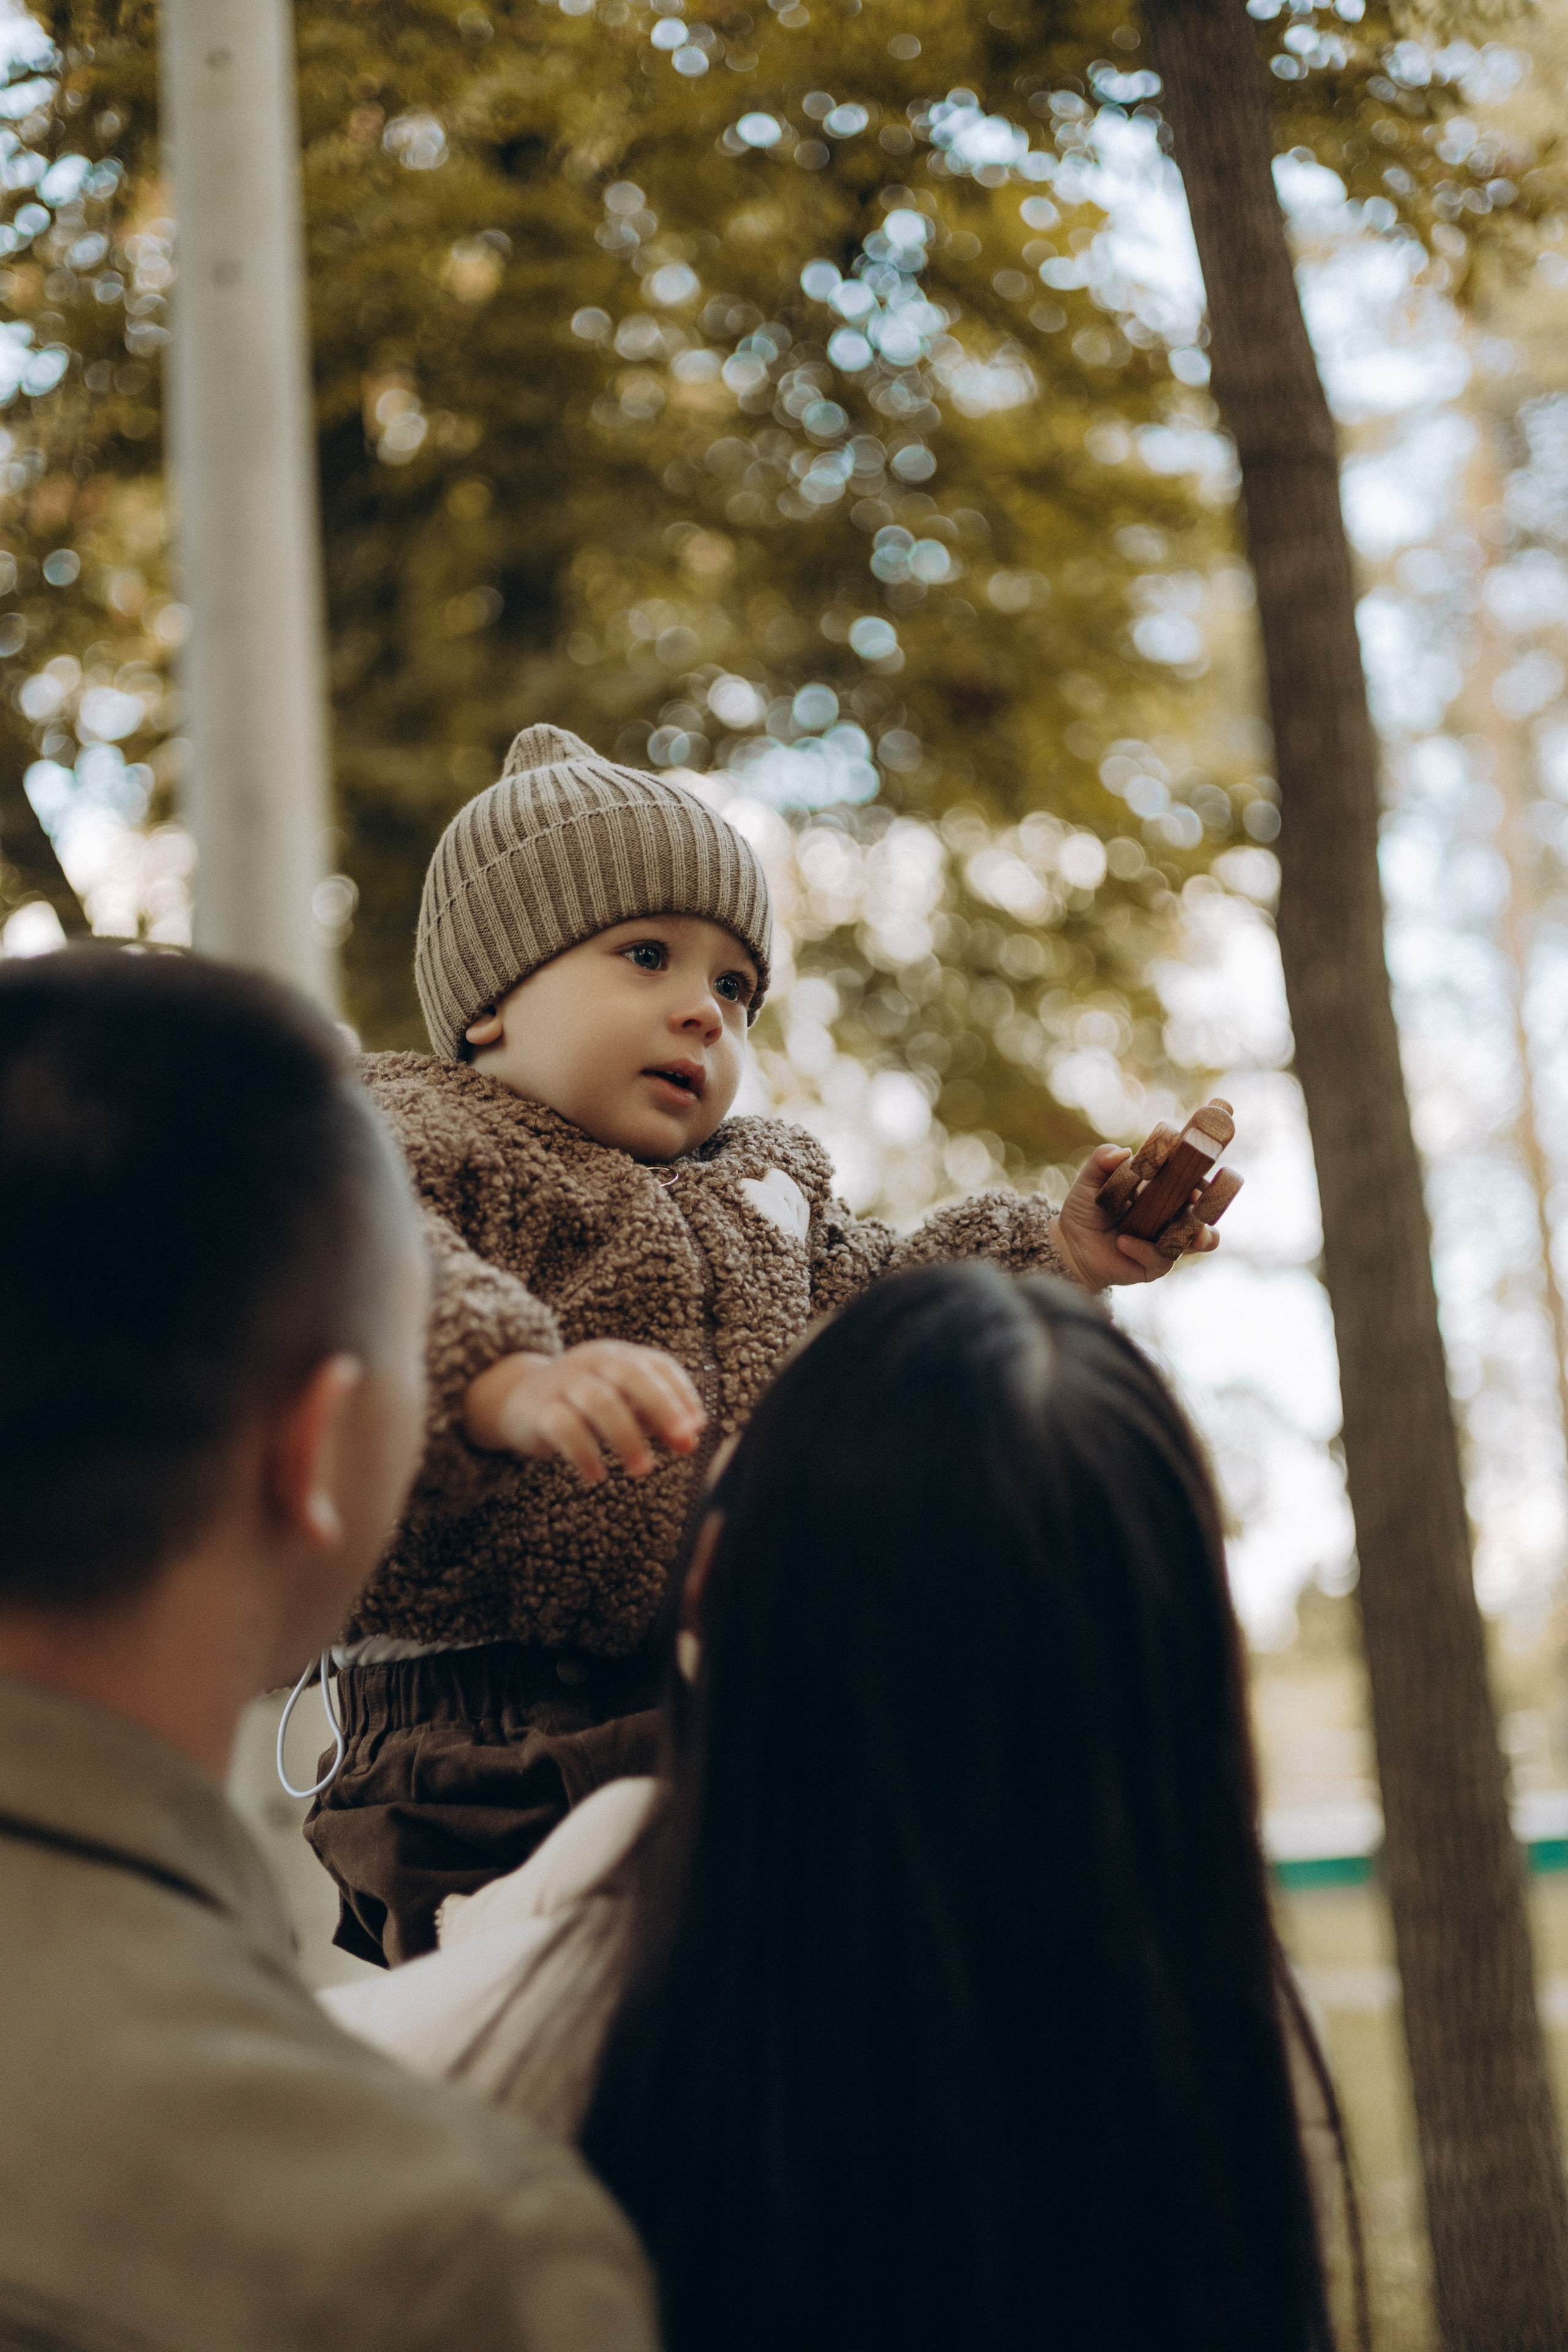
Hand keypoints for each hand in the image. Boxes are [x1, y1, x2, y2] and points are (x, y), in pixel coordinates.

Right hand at [465, 1342, 704, 1483]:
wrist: (517, 1397)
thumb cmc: (582, 1402)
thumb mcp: (621, 1403)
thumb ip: (656, 1418)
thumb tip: (691, 1440)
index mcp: (618, 1356)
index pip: (658, 1365)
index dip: (682, 1394)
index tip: (696, 1427)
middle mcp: (592, 1362)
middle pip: (632, 1376)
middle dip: (663, 1409)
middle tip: (683, 1442)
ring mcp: (564, 1383)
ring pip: (601, 1403)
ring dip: (627, 1439)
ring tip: (643, 1470)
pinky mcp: (540, 1409)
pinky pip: (565, 1428)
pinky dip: (584, 1454)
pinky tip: (596, 1476)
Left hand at [1053, 1143, 1219, 1288]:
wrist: (1070, 1244)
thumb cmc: (1086, 1208)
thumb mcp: (1091, 1180)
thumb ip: (1103, 1159)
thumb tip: (1125, 1152)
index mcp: (1164, 1191)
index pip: (1191, 1179)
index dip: (1199, 1173)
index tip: (1197, 1165)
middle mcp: (1172, 1216)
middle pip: (1204, 1209)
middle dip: (1209, 1204)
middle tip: (1198, 1198)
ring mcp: (1167, 1241)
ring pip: (1198, 1239)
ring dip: (1201, 1234)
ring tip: (1197, 1233)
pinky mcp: (1155, 1265)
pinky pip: (1160, 1258)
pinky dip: (1144, 1250)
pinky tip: (1123, 1242)